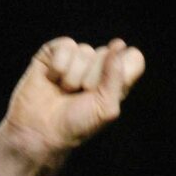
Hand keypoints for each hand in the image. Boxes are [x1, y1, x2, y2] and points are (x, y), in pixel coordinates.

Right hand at [0, 37, 144, 175]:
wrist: (41, 130)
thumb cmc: (76, 124)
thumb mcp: (105, 108)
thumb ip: (115, 77)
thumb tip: (118, 45)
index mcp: (116, 82)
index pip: (134, 59)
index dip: (124, 66)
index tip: (109, 84)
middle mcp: (98, 67)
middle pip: (107, 54)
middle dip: (93, 78)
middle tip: (80, 96)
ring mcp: (76, 58)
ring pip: (85, 51)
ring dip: (73, 77)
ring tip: (64, 91)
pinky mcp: (54, 53)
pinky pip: (66, 46)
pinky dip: (59, 66)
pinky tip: (52, 79)